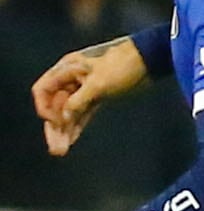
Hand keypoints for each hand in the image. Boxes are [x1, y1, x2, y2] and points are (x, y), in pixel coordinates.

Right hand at [34, 35, 147, 156]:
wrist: (153, 58)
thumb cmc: (124, 65)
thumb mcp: (98, 83)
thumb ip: (77, 101)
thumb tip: (63, 119)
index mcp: (67, 68)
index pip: (43, 90)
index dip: (45, 108)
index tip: (55, 121)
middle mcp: (72, 78)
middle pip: (54, 105)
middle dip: (54, 126)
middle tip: (56, 149)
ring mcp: (84, 88)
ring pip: (68, 112)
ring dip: (64, 130)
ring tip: (60, 151)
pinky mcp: (98, 96)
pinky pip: (82, 113)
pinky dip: (77, 126)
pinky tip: (71, 140)